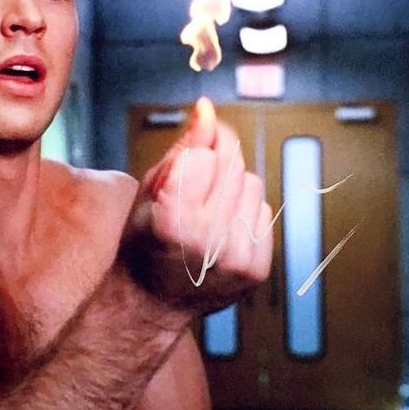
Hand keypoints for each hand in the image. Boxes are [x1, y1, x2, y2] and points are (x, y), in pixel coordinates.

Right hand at [119, 97, 274, 316]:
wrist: (150, 302)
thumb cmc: (144, 240)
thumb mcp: (150, 188)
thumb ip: (184, 145)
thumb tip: (207, 107)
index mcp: (172, 220)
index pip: (205, 154)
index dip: (194, 153)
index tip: (182, 166)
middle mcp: (208, 242)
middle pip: (233, 165)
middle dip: (215, 165)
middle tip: (193, 189)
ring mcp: (236, 258)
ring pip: (253, 184)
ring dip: (232, 189)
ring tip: (206, 212)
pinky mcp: (257, 269)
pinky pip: (264, 212)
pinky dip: (245, 214)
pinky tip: (221, 231)